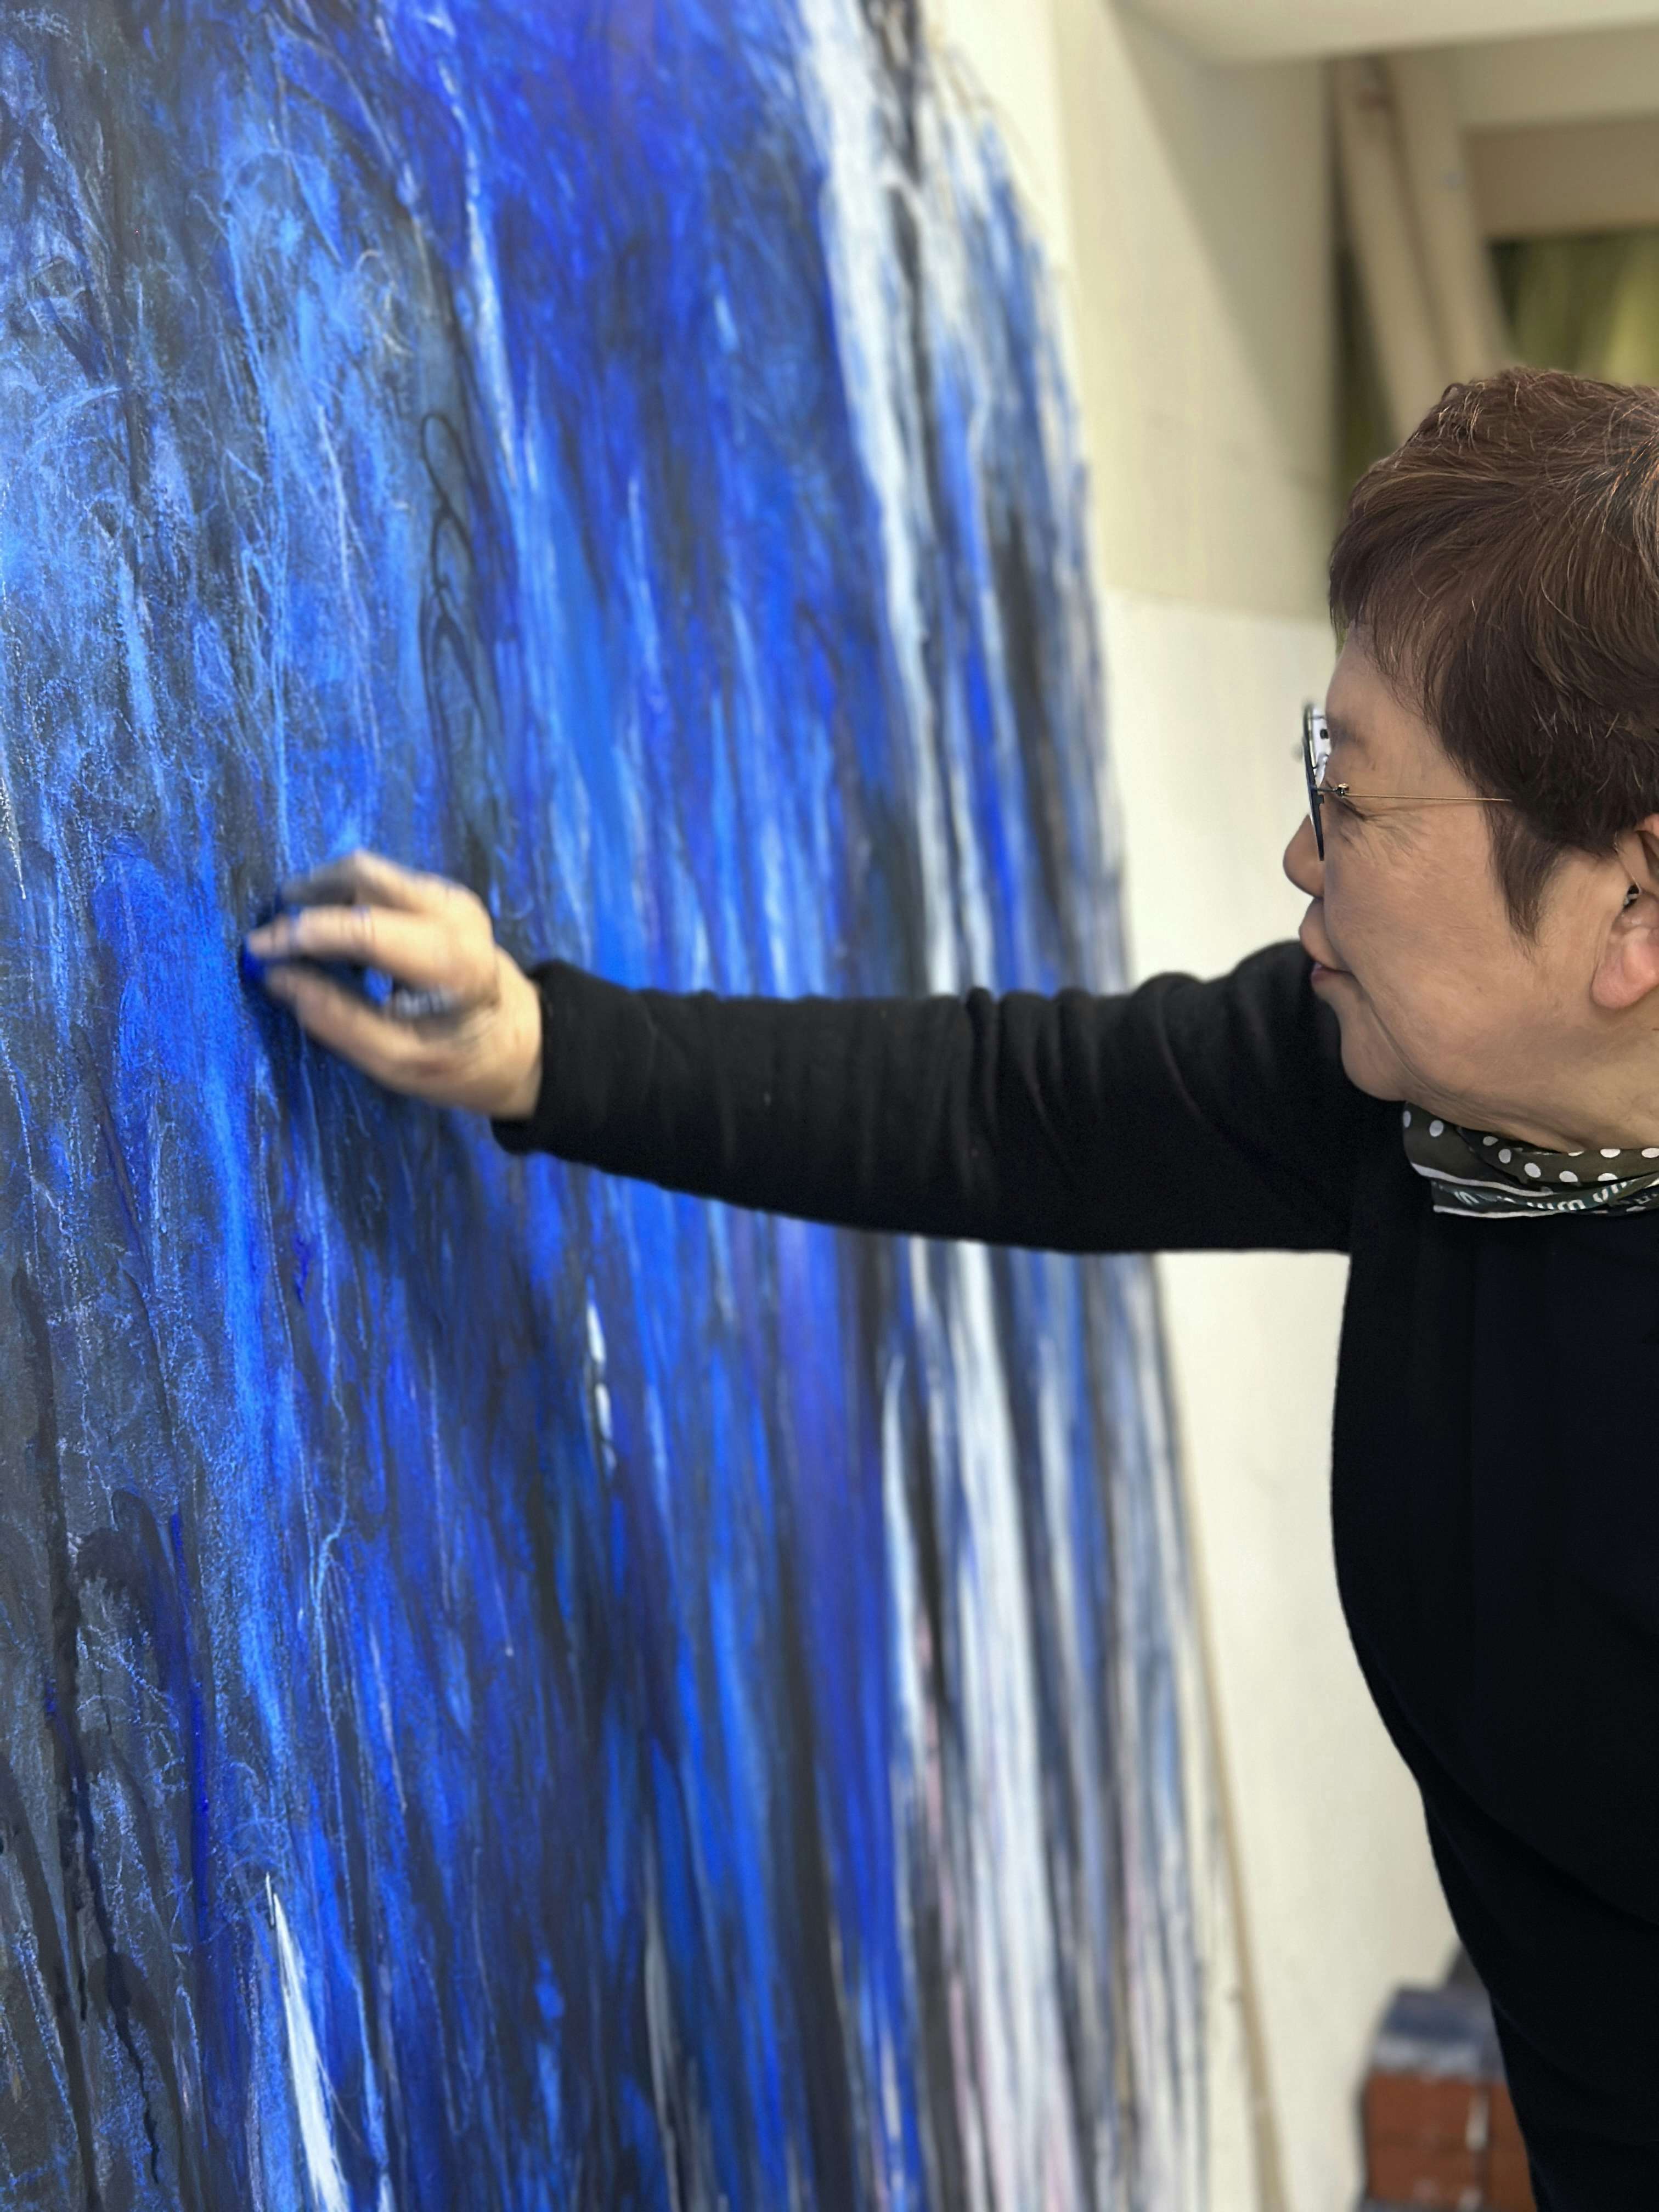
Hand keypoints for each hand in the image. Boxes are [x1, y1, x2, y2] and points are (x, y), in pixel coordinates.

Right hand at [244, 850, 543, 1119]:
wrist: (521, 1041)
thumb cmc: (461, 1062)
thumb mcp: (398, 1063)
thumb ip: (338, 1021)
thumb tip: (279, 979)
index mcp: (452, 963)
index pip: (364, 928)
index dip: (303, 934)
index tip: (259, 948)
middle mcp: (456, 916)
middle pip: (362, 876)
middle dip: (308, 898)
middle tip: (273, 935)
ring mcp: (452, 898)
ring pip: (369, 873)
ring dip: (325, 896)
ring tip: (298, 937)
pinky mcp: (445, 895)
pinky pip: (382, 883)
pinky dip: (347, 901)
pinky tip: (336, 937)